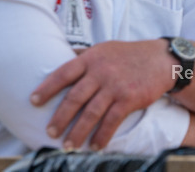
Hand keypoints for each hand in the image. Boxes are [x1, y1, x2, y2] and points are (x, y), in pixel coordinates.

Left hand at [30, 39, 172, 149]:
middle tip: (49, 133)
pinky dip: (102, 136)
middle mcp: (101, 71)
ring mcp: (115, 86)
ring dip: (78, 132)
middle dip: (60, 117)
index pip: (64, 72)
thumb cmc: (129, 55)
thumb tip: (62, 58)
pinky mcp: (129, 99)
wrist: (161, 59)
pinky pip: (111, 121)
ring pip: (91, 113)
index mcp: (92, 58)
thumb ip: (84, 56)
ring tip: (68, 146)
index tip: (32, 100)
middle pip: (74, 97)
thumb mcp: (104, 49)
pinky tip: (95, 145)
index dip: (47, 87)